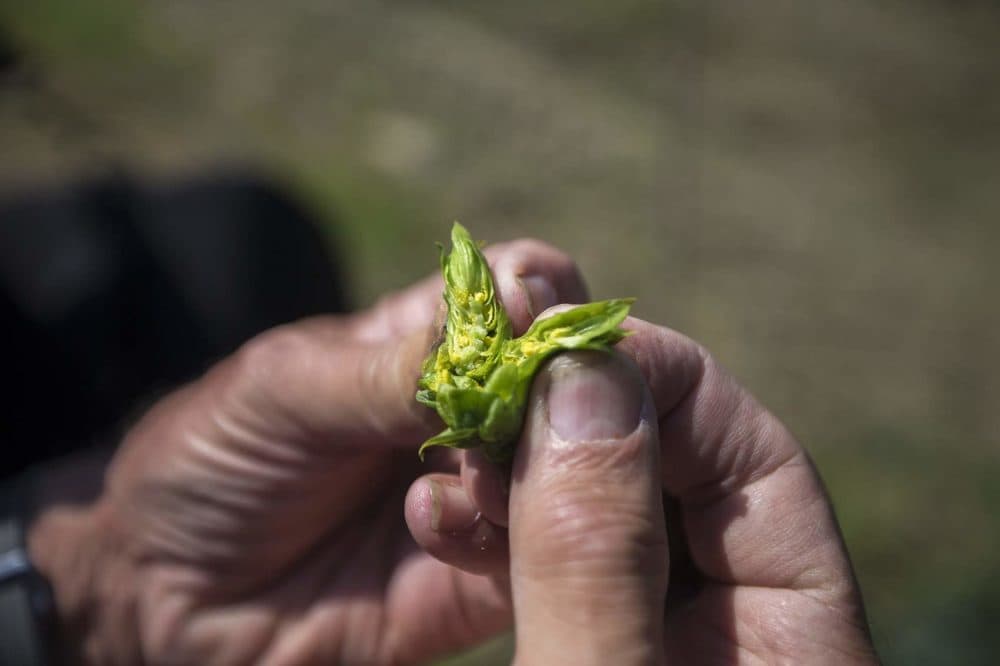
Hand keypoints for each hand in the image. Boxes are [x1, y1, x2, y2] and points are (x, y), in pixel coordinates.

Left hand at [27, 239, 587, 664]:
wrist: (168, 595)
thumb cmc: (213, 460)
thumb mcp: (282, 391)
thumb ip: (390, 367)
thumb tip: (516, 315)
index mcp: (427, 342)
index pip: (524, 290)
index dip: (542, 291)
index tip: (532, 311)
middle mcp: (472, 412)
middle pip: (568, 375)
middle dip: (560, 385)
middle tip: (524, 404)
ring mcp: (482, 493)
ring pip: (570, 464)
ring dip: (533, 461)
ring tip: (464, 476)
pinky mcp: (480, 578)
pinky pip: (536, 554)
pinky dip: (502, 532)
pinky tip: (429, 525)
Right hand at [405, 316, 879, 663]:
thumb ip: (597, 554)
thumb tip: (584, 380)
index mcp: (798, 642)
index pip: (753, 457)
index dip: (650, 379)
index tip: (547, 346)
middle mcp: (744, 623)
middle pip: (673, 469)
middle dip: (564, 420)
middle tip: (476, 396)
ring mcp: (670, 632)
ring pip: (602, 506)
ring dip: (517, 474)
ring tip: (449, 466)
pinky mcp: (600, 643)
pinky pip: (557, 561)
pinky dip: (498, 533)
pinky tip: (442, 517)